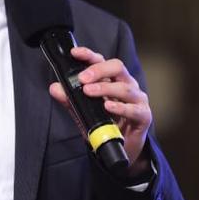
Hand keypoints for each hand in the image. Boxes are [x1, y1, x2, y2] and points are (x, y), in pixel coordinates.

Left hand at [48, 47, 152, 176]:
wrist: (122, 146)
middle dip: (98, 70)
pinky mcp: (143, 115)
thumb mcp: (83, 110)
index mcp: (111, 78)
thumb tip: (55, 88)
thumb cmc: (105, 122)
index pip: (101, 61)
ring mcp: (137, 99)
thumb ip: (70, 99)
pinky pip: (134, 109)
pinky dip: (120, 108)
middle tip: (82, 78)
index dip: (89, 55)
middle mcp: (126, 84)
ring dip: (105, 88)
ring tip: (89, 91)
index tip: (75, 53)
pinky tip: (108, 107)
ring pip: (125, 88)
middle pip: (117, 67)